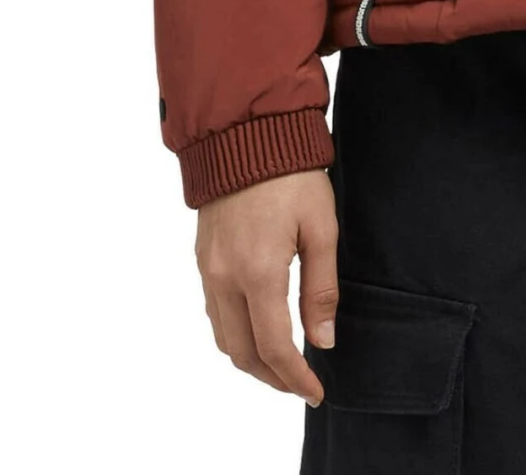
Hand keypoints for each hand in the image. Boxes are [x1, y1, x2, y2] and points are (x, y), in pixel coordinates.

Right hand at [195, 168, 338, 404]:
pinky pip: (214, 312)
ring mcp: (208, 269)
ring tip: (283, 363)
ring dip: (251, 359)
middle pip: (242, 353)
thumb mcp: (321, 227)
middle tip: (301, 384)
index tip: (316, 392)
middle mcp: (224, 278)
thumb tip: (322, 340)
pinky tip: (259, 327)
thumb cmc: (291, 174)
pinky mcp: (203, 258)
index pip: (274, 347)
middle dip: (272, 378)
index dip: (295, 378)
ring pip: (223, 337)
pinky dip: (235, 333)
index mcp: (257, 272)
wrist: (245, 133)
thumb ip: (320, 288)